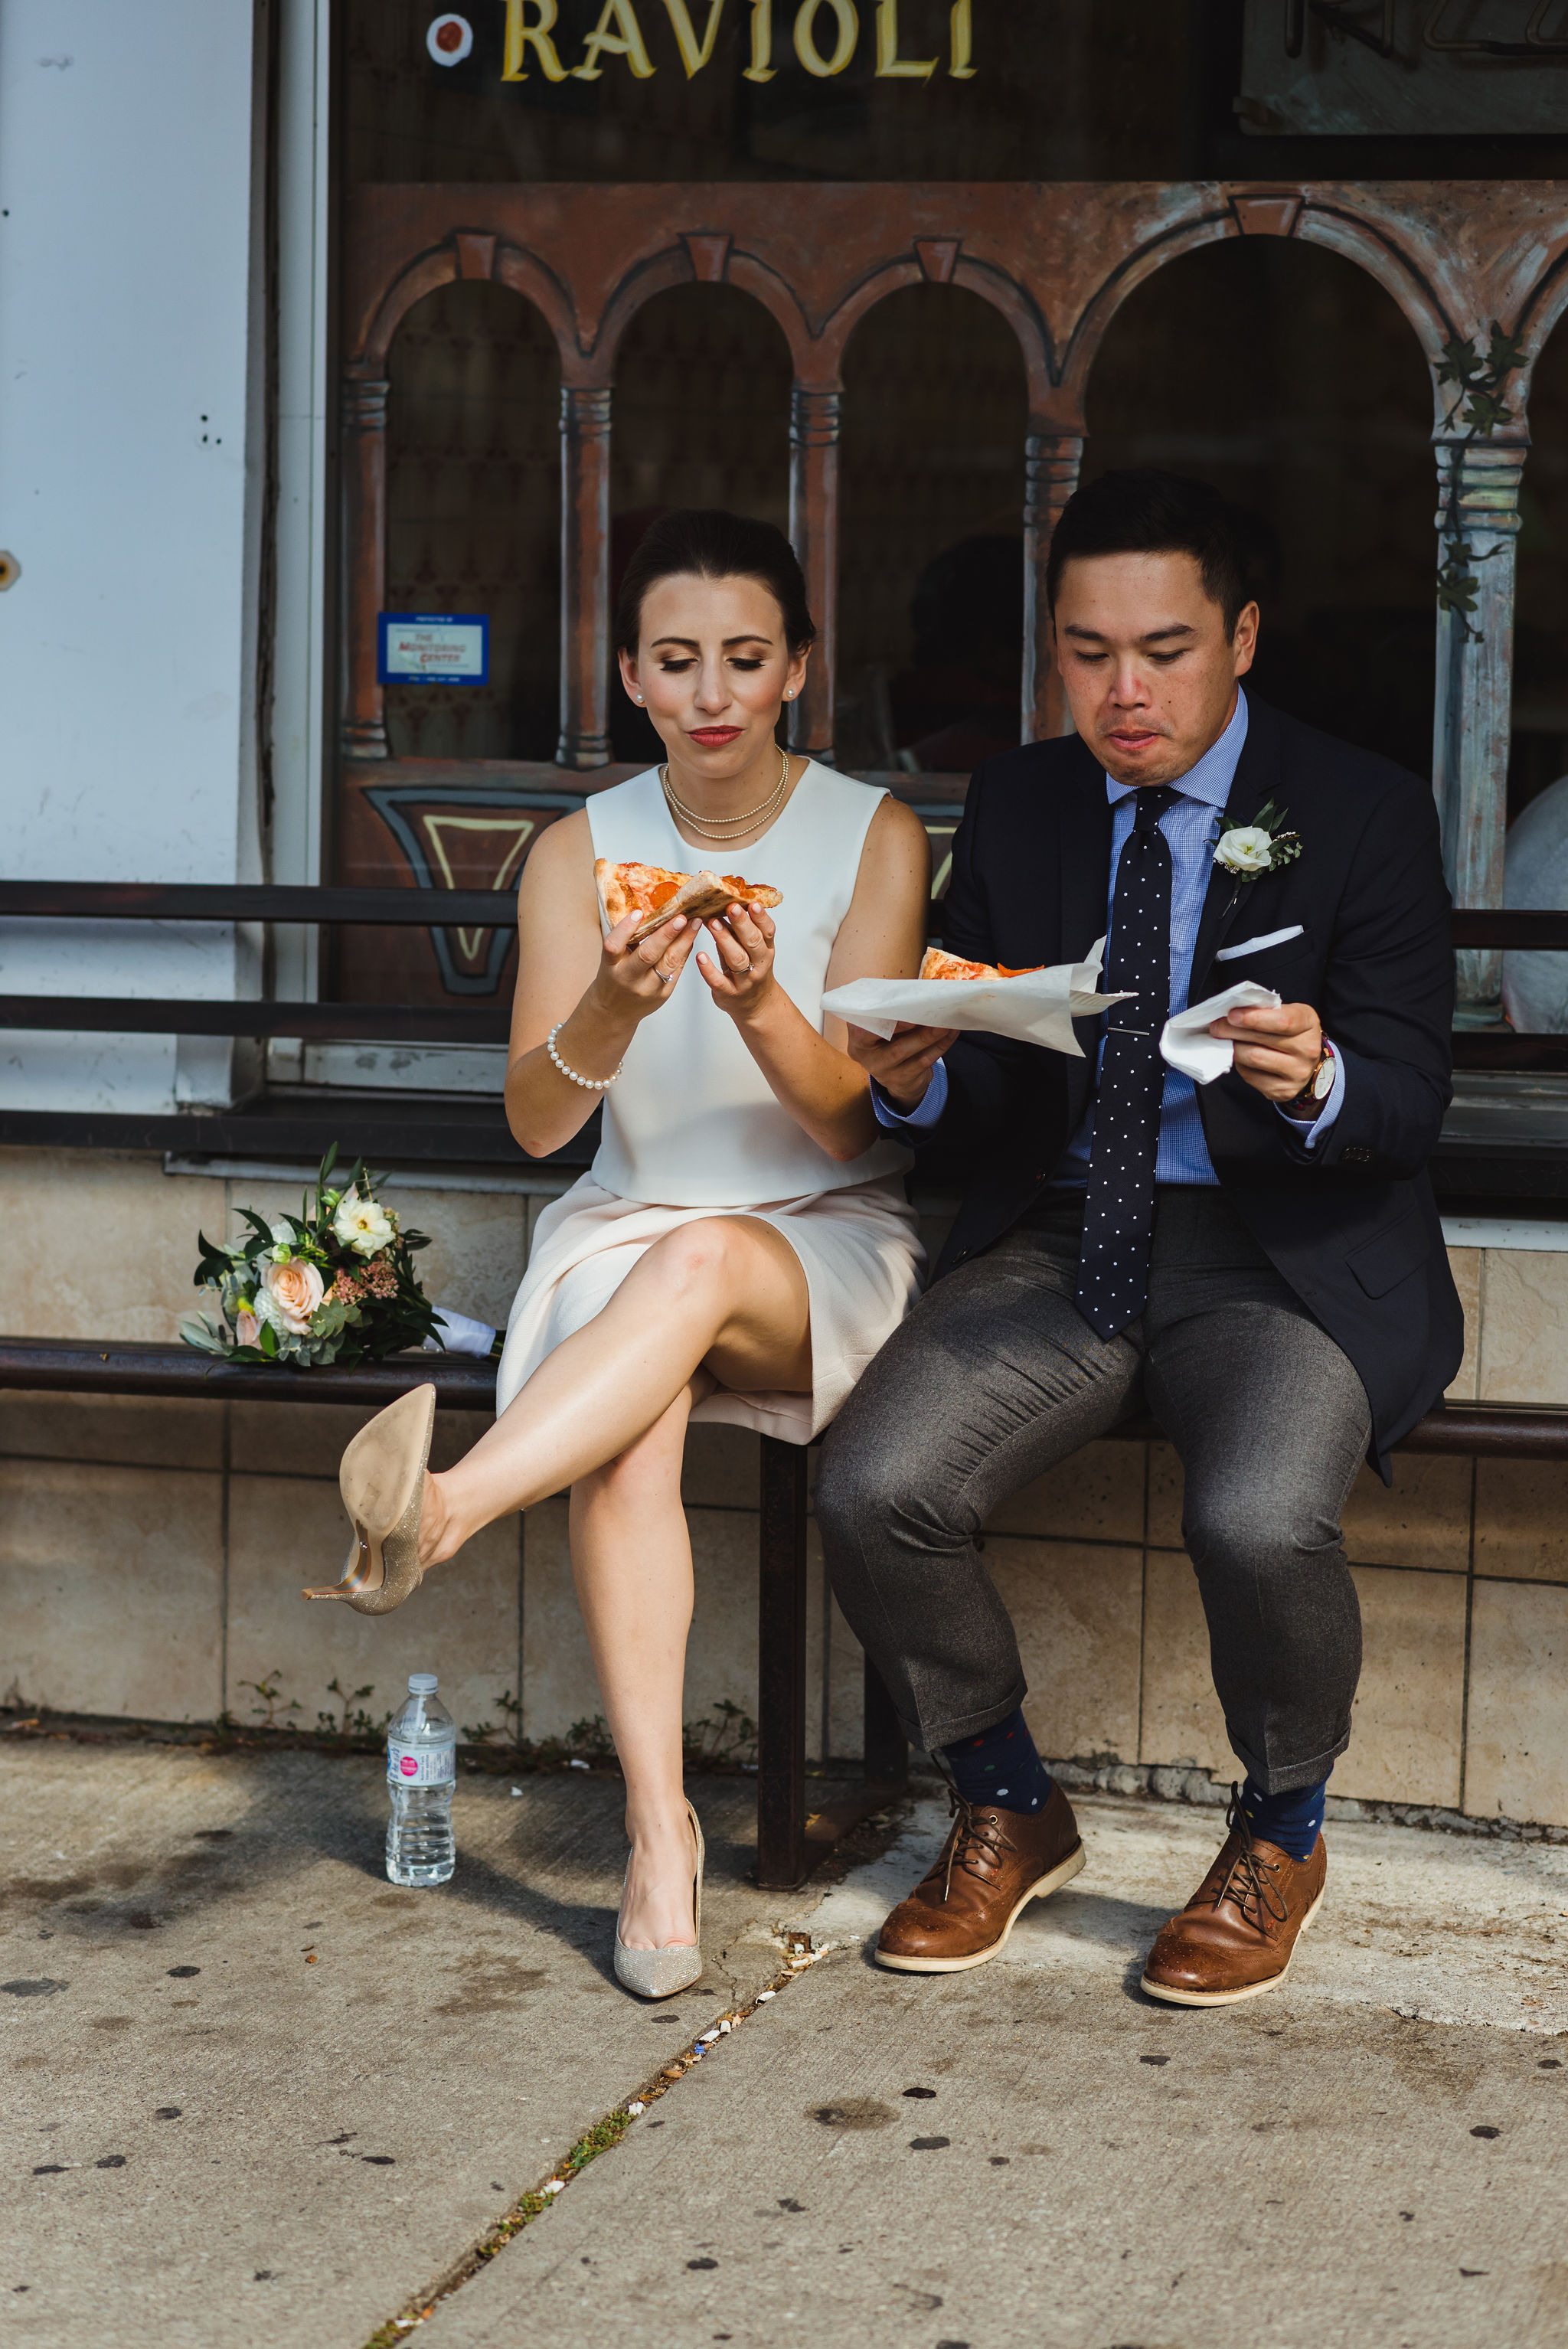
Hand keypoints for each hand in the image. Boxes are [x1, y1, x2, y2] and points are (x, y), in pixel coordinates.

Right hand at [592, 906, 698, 1019]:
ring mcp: (648, 988)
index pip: (614, 946)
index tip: (638, 912)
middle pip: (647, 955)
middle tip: (681, 917)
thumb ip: (626, 940)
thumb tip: (651, 911)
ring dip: (684, 940)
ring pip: (669, 962)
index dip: (625, 929)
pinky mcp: (663, 994)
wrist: (615, 1011)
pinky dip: (685, 951)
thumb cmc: (614, 977)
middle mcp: (629, 978)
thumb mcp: (612, 960)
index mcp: (611, 966)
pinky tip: (691, 937)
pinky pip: (677, 969)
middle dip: (666, 934)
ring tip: (695, 923)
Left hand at [696, 900, 777, 1018]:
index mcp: (766, 951)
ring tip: (712, 923)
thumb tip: (723, 905)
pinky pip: (718, 981)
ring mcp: (744, 981)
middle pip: (753, 943)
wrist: (755, 1006)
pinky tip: (700, 956)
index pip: (767, 932)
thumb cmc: (749, 971)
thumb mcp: (750, 951)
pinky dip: (708, 969)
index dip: (761, 917)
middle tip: (731, 907)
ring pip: (737, 959)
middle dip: (743, 924)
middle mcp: (759, 965)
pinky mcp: (729, 993)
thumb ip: (739, 932)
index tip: (751, 903)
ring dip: (725, 940)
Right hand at [843, 1019, 958, 1109]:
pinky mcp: (903, 1080)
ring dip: (930, 1037)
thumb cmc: (889, 1040)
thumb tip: (921, 991)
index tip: (900, 1009)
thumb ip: (892, 1012)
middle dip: (911, 1030)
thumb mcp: (882, 1028)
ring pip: (910, 1054)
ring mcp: (886, 1072)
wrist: (896, 1075)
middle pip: (891, 1046)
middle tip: (929, 1015)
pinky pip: (924, 1061)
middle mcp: (868, 1059)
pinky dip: (940, 1046)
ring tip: (947, 1023)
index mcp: (858, 1041)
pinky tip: (951, 1033)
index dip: (881, 1022)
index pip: (862, 1031)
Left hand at [1209, 999, 1322, 1103]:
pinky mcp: (1284, 1090)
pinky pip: (1251, 1076)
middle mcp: (1308, 1050)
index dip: (1253, 1018)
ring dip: (1234, 1048)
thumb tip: (1230, 1014)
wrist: (1306, 1062)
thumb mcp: (1286, 1013)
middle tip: (1216, 1027)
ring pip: (1253, 1058)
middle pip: (1261, 1040)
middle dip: (1233, 1031)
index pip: (1282, 1021)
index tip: (1232, 1015)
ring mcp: (1297, 1073)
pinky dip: (1240, 1064)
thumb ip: (1264, 1011)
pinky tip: (1239, 1056)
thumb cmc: (1290, 1032)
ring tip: (1225, 1040)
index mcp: (1308, 1023)